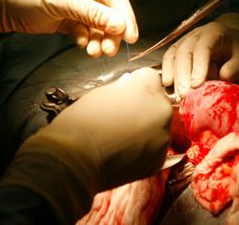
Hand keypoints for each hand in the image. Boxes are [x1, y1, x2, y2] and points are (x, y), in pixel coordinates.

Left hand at [0, 0, 137, 56]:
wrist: (0, 5)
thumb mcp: (65, 0)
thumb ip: (94, 14)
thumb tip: (120, 26)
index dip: (125, 17)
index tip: (129, 36)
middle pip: (111, 16)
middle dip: (111, 34)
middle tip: (110, 49)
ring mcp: (79, 8)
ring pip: (99, 27)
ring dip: (99, 41)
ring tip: (96, 51)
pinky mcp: (70, 21)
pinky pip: (86, 33)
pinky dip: (86, 41)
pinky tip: (81, 43)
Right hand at [0, 68, 172, 221]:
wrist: (74, 160)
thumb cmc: (81, 123)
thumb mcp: (102, 92)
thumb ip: (123, 88)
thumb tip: (130, 88)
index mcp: (147, 89)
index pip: (150, 77)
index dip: (137, 83)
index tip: (126, 92)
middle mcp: (162, 111)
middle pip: (158, 103)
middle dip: (145, 107)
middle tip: (122, 117)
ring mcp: (163, 137)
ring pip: (159, 127)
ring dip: (146, 129)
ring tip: (121, 137)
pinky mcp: (159, 158)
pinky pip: (155, 149)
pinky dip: (144, 150)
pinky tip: (124, 152)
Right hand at [162, 13, 238, 97]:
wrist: (232, 39)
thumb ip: (237, 66)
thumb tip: (224, 76)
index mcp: (214, 33)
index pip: (203, 48)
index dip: (199, 66)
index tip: (196, 84)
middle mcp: (196, 34)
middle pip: (185, 52)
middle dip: (183, 74)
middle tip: (184, 94)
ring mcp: (185, 40)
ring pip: (174, 55)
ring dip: (173, 75)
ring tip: (176, 95)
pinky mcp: (179, 49)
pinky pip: (169, 58)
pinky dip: (167, 71)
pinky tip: (167, 85)